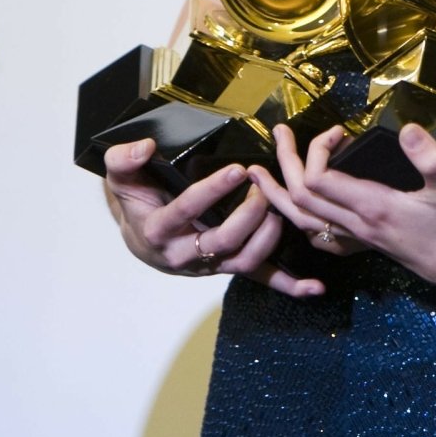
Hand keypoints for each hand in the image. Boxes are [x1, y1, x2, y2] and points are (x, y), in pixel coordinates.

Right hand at [101, 138, 324, 297]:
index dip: (210, 192)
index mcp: (158, 230)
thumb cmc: (137, 200)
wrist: (141, 233)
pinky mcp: (228, 267)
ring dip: (268, 237)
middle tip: (264, 188)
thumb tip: (144, 148)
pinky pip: (259, 279)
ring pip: (243, 260)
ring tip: (280, 210)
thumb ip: (124, 160)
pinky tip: (314, 288)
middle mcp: (184, 254)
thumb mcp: (121, 177)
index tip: (236, 170)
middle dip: (248, 214)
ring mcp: (210, 264)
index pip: (185, 211)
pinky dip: (288, 285)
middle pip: (221, 241)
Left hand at [251, 123, 435, 298]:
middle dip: (285, 163)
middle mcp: (358, 226)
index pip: (319, 179)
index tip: (340, 130)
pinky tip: (304, 208)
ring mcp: (360, 239)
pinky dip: (304, 218)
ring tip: (264, 173)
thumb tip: (408, 126)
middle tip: (280, 133)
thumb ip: (430, 159)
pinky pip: (321, 236)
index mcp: (373, 208)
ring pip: (303, 221)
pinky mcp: (368, 246)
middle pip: (301, 198)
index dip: (316, 150)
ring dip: (282, 194)